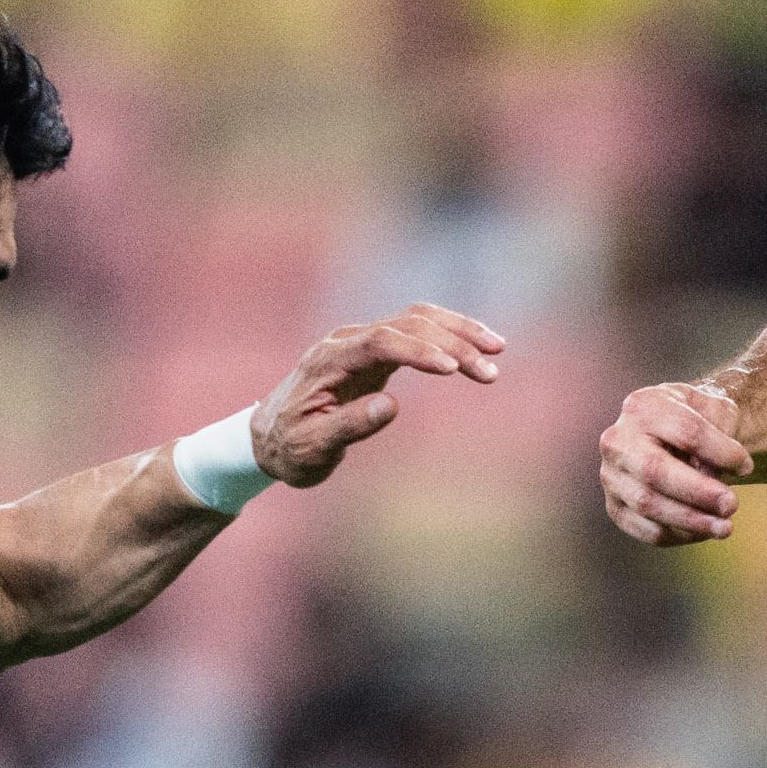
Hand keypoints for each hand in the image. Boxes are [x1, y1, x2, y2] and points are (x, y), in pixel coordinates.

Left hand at [252, 302, 504, 486]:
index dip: (418, 349)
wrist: (269, 437)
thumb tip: (391, 406)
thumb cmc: (289, 447)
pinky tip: (475, 350)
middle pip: (407, 323)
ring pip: (417, 320)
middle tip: (489, 370)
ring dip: (458, 332)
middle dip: (452, 343)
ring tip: (498, 349)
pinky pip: (417, 333)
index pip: (380, 341)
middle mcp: (346, 341)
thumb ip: (350, 426)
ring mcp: (362, 342)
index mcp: (328, 360)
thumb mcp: (313, 447)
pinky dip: (449, 337)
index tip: (451, 368)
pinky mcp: (376, 351)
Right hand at [599, 380, 751, 544]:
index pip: (685, 433)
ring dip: (692, 521)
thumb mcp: (716, 412)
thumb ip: (720, 437)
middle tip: (732, 506)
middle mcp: (618, 441)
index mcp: (643, 406)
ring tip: (725, 527)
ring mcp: (611, 476)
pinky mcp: (616, 507)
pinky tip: (703, 531)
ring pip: (648, 505)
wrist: (675, 434)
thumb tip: (713, 479)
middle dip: (698, 493)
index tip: (747, 467)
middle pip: (655, 471)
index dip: (720, 452)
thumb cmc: (700, 420)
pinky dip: (678, 535)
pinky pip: (645, 529)